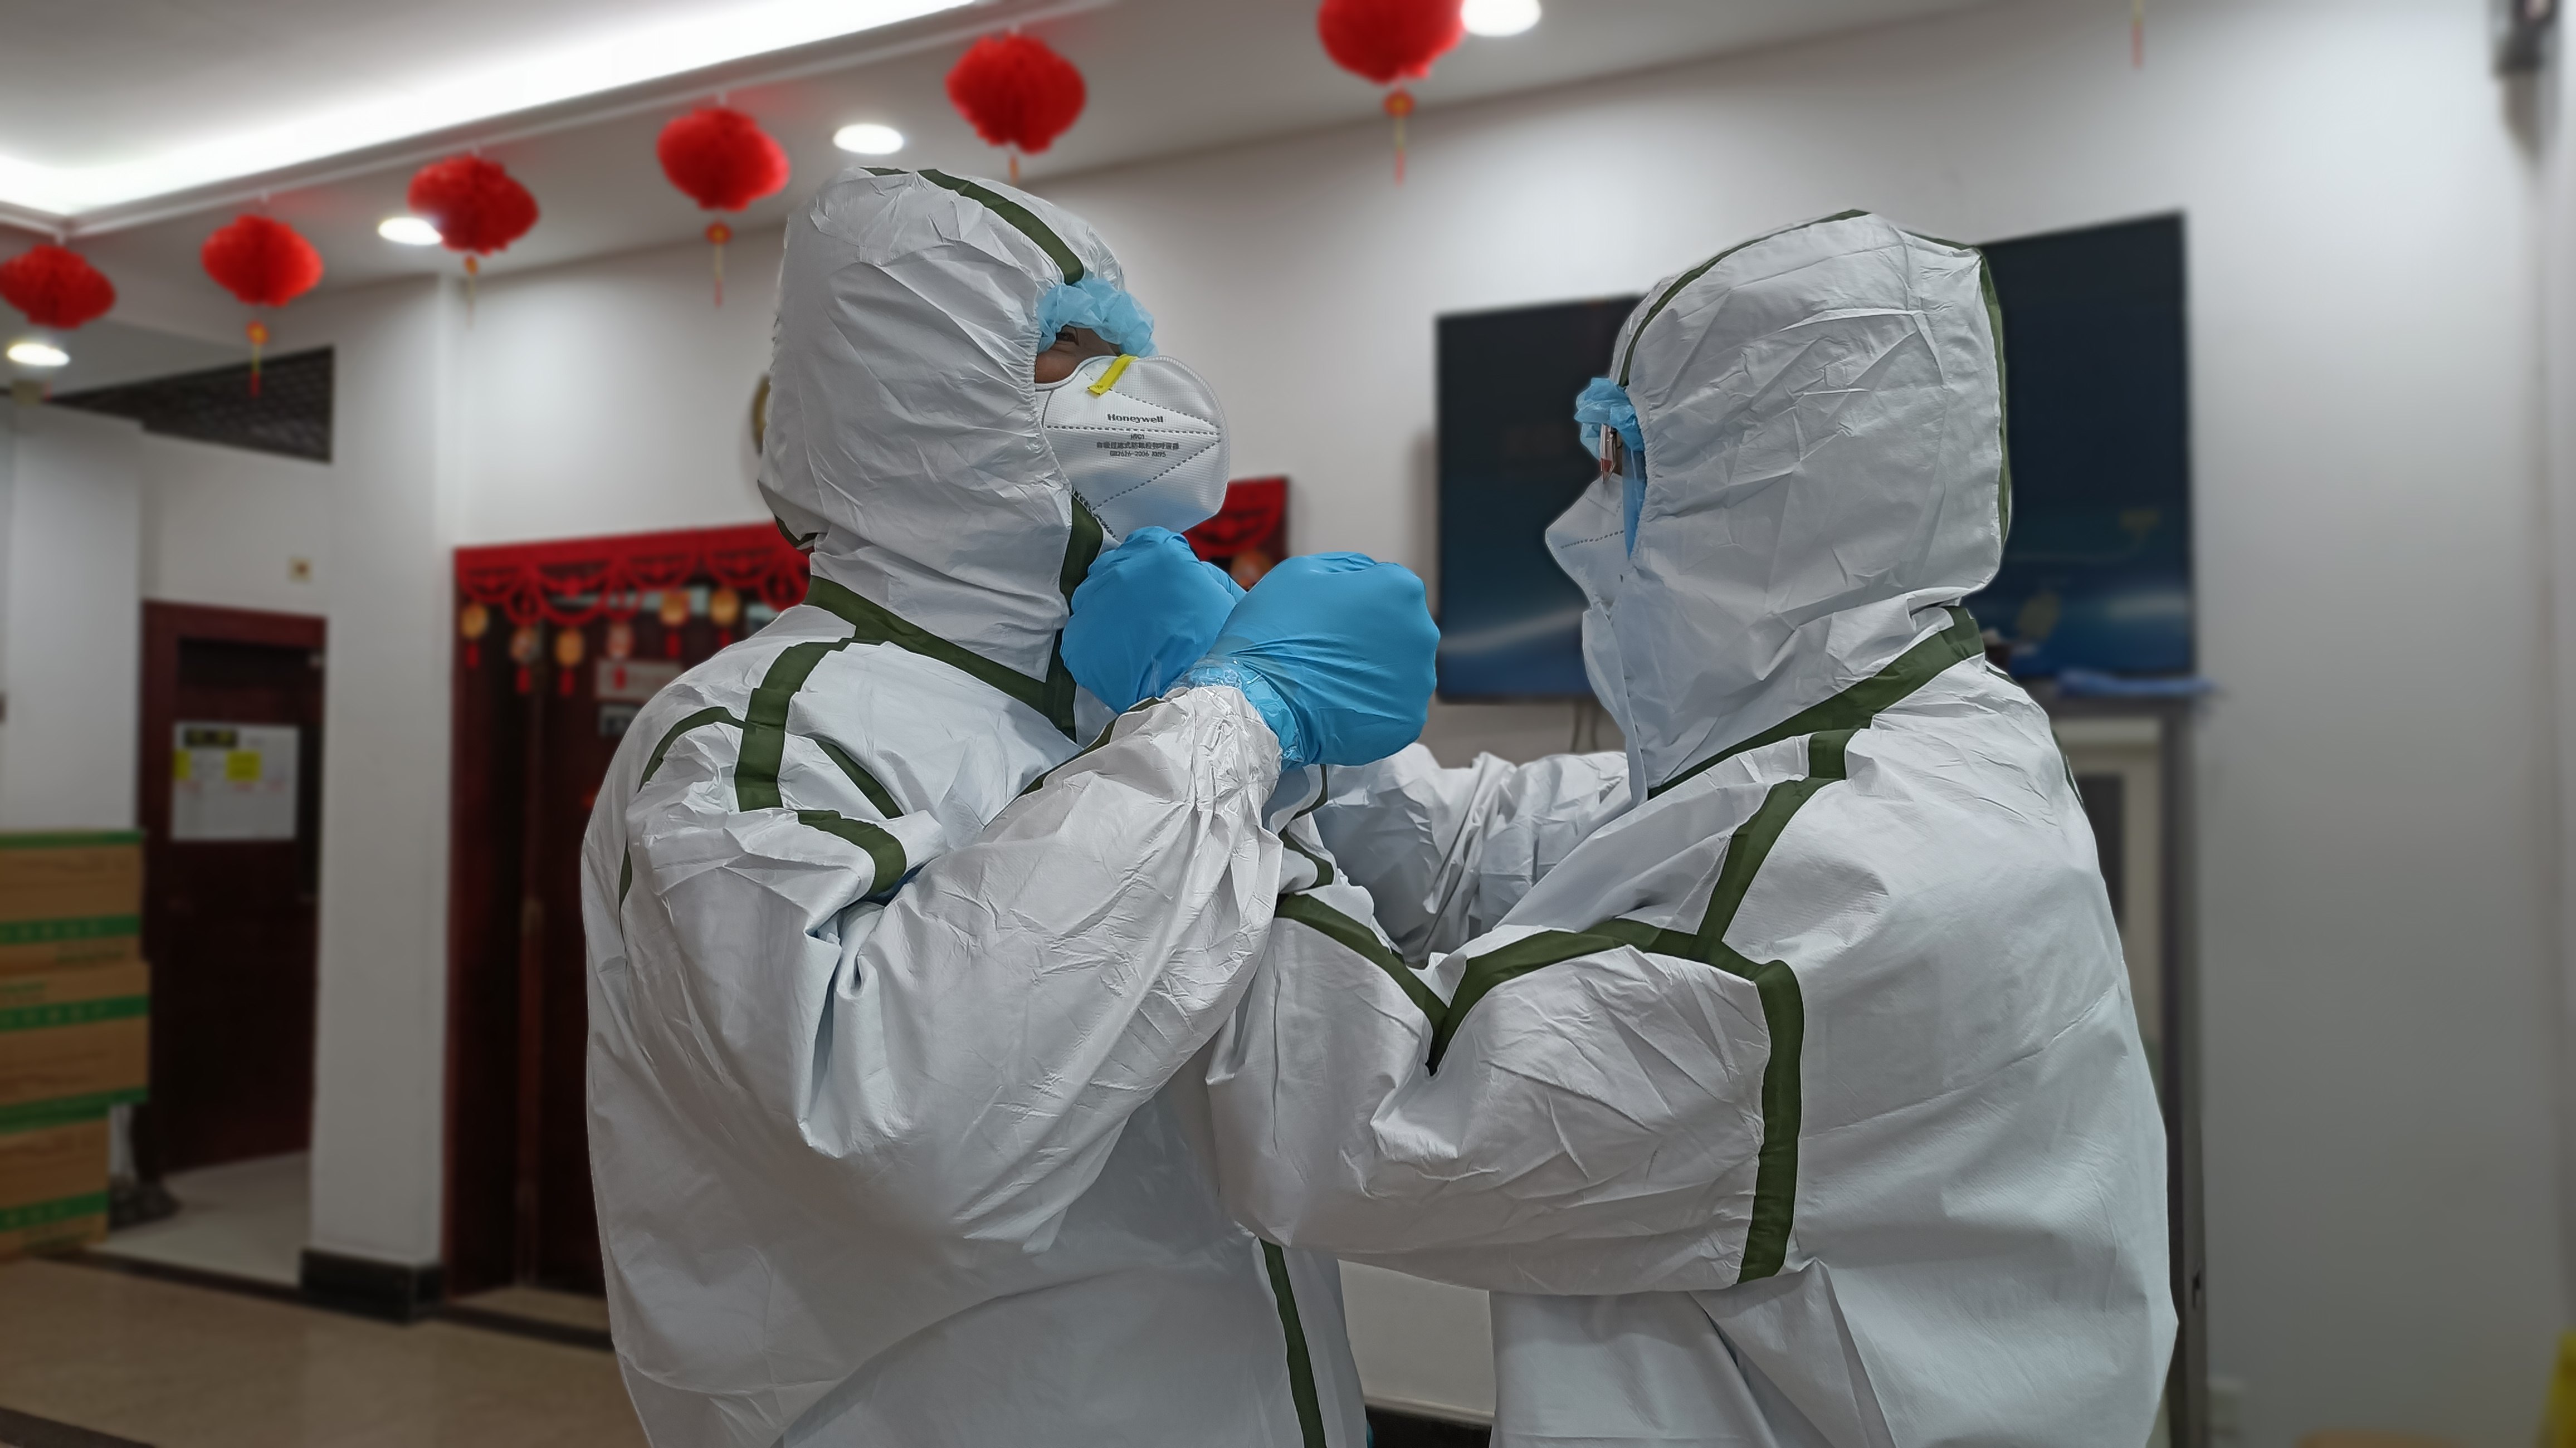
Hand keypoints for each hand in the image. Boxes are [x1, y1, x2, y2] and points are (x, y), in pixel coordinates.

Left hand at [1063, 527, 1243, 710]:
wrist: (1198, 694)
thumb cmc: (1219, 644)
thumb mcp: (1225, 595)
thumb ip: (1200, 573)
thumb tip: (1188, 570)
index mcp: (1159, 552)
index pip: (1147, 543)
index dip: (1155, 565)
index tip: (1161, 584)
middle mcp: (1119, 570)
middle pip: (1113, 566)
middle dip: (1128, 584)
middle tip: (1145, 613)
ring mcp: (1094, 605)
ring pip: (1091, 597)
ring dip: (1107, 612)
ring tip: (1129, 636)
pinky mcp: (1078, 642)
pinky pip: (1080, 635)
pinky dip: (1095, 644)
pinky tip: (1115, 657)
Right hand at [1179, 553, 1436, 769]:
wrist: (1256, 700)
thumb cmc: (1274, 630)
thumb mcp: (1300, 571)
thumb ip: (1346, 567)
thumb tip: (1367, 575)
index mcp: (1401, 589)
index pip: (1386, 586)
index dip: (1353, 599)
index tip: (1328, 615)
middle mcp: (1422, 632)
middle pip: (1398, 628)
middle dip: (1369, 635)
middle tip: (1328, 649)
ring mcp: (1419, 680)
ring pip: (1399, 669)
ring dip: (1373, 671)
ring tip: (1332, 680)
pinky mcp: (1408, 720)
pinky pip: (1392, 707)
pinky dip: (1371, 706)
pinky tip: (1340, 705)